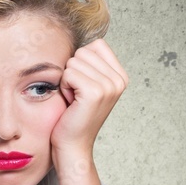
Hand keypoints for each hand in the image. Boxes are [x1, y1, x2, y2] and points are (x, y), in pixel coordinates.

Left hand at [50, 40, 128, 159]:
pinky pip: (69, 73)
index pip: (96, 45)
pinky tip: (71, 103)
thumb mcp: (88, 84)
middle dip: (73, 72)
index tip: (83, 87)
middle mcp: (119, 80)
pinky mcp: (95, 93)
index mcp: (121, 76)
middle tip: (77, 95)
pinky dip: (64, 87)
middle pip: (83, 52)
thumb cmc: (74, 116)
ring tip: (74, 100)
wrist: (73, 145)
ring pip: (74, 62)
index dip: (81, 63)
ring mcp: (110, 86)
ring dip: (67, 81)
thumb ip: (91, 63)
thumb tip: (83, 38)